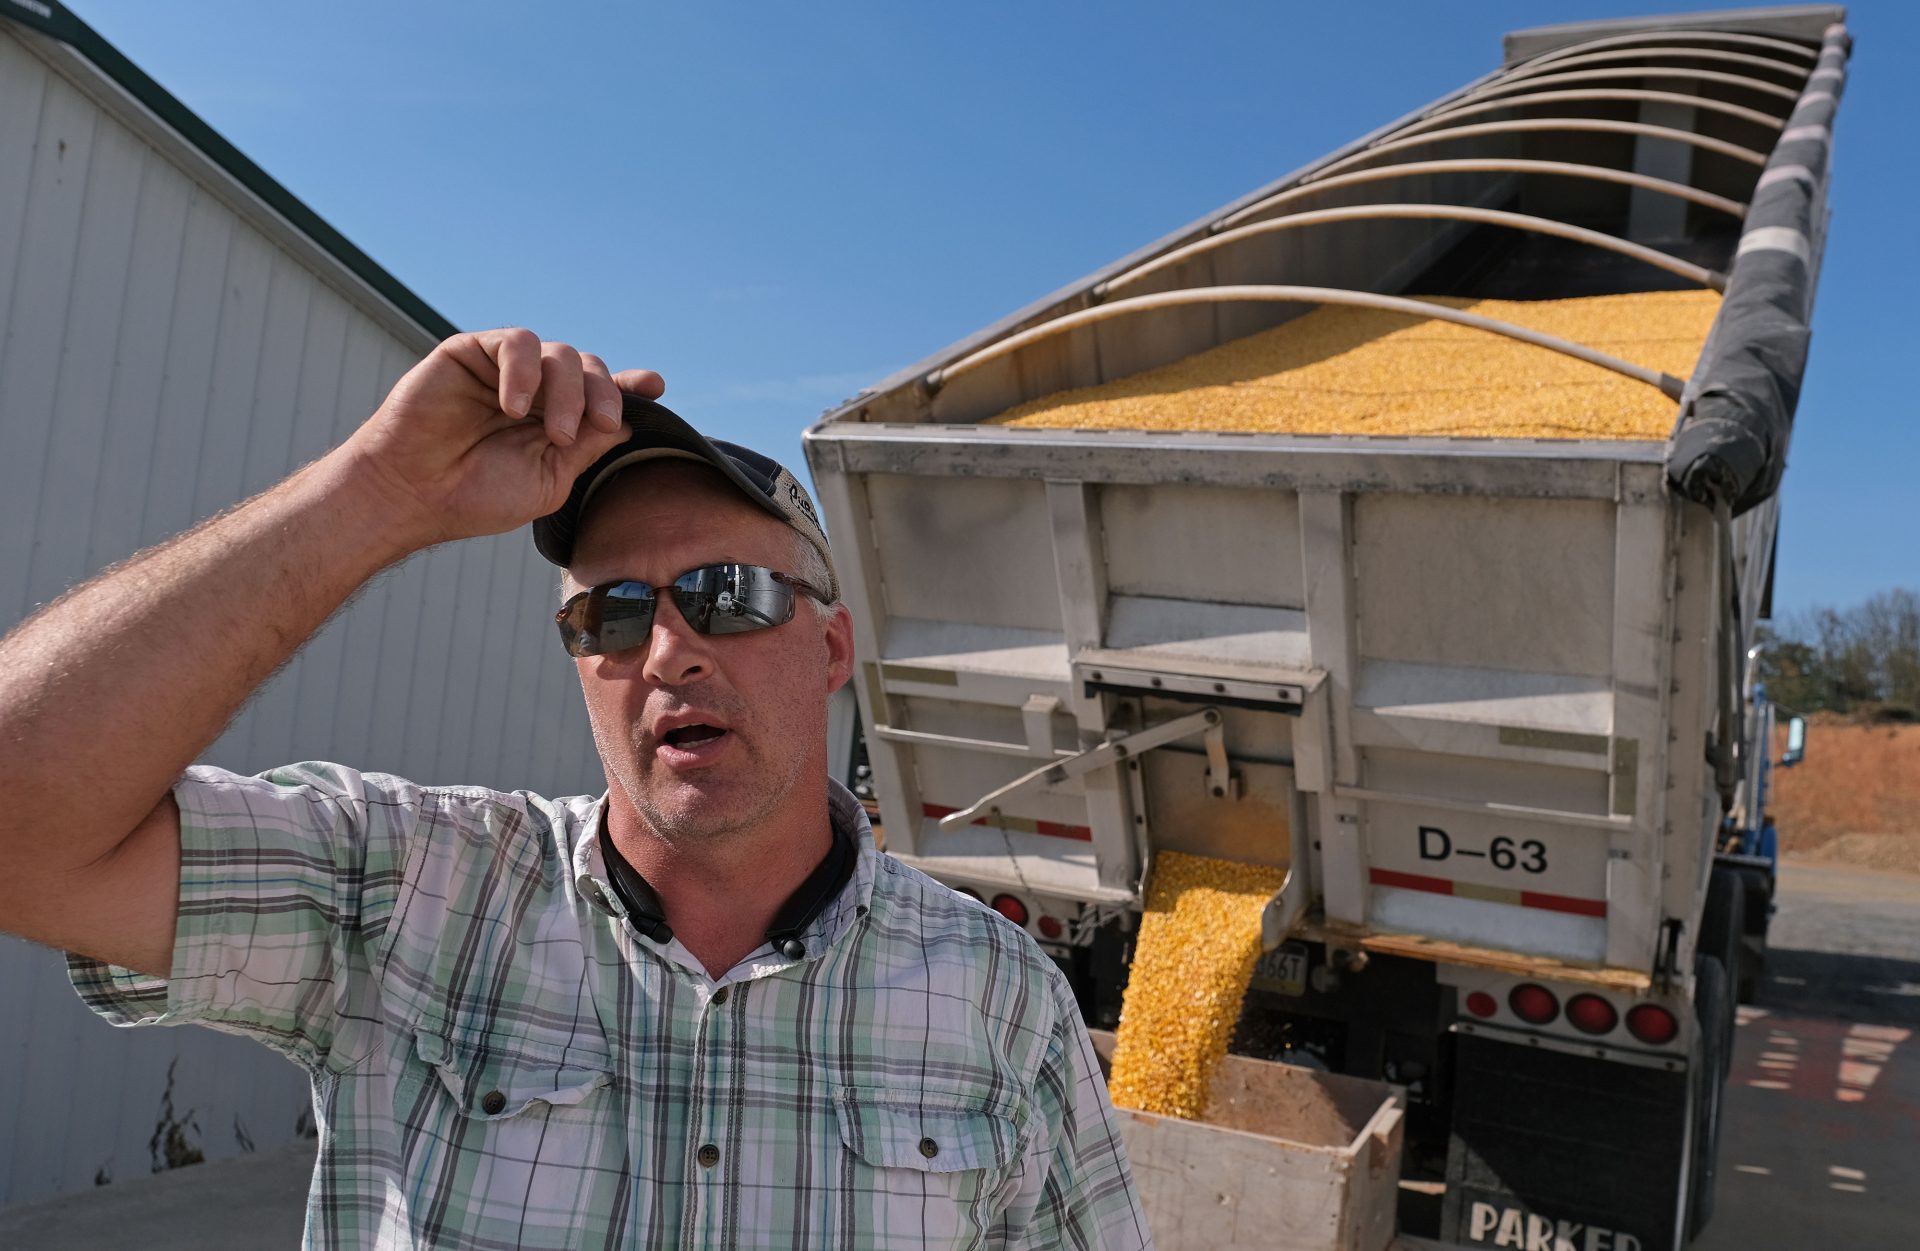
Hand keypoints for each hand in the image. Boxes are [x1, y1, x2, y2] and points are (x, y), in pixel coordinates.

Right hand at [338, 328, 665, 547]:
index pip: (598, 393)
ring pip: (558, 353)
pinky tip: (513, 407)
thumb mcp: (549, 479)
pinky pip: (514, 342)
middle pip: (587, 368)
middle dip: (602, 395)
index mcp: (553, 420)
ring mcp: (503, 370)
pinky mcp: (470, 352)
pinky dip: (524, 371)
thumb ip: (587, 447)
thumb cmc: (475, 496)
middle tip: (597, 427)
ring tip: (553, 430)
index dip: (628, 386)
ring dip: (567, 389)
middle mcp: (532, 391)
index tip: (654, 386)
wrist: (413, 496)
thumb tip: (624, 421)